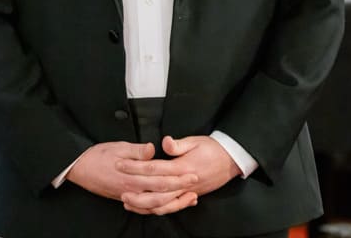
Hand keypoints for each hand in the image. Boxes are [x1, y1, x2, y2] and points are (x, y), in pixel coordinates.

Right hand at [66, 141, 197, 204]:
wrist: (79, 168)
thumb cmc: (99, 155)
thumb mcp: (118, 147)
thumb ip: (137, 150)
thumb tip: (152, 149)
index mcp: (131, 176)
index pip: (160, 178)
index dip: (177, 177)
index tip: (192, 172)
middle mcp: (131, 189)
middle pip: (161, 194)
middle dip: (180, 190)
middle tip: (195, 185)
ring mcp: (128, 196)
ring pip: (154, 205)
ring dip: (172, 203)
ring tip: (188, 198)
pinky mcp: (125, 199)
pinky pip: (144, 208)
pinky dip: (158, 207)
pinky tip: (169, 204)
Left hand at [115, 136, 240, 214]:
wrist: (231, 161)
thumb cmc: (212, 149)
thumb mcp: (196, 141)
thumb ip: (179, 145)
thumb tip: (165, 142)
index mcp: (182, 167)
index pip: (154, 168)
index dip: (135, 167)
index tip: (120, 164)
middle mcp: (183, 183)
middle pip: (155, 190)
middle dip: (135, 189)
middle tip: (119, 187)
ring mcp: (186, 192)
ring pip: (161, 204)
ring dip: (143, 204)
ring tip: (127, 200)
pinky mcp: (188, 196)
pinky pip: (170, 208)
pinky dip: (156, 209)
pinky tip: (145, 207)